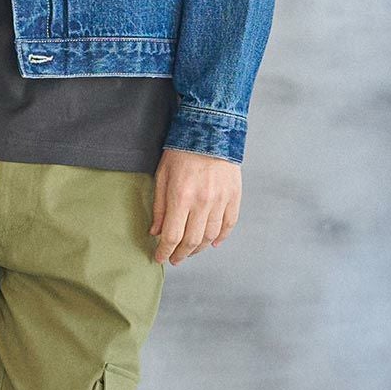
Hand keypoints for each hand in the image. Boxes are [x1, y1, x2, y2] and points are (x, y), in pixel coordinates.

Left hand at [149, 149, 241, 263]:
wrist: (211, 130)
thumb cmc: (182, 151)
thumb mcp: (162, 176)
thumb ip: (160, 207)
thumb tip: (156, 232)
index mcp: (181, 197)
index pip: (172, 236)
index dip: (165, 251)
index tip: (160, 257)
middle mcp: (203, 202)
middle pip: (192, 241)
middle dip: (181, 254)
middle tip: (175, 259)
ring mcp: (221, 200)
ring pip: (211, 236)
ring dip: (199, 248)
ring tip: (190, 251)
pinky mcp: (234, 196)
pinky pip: (229, 225)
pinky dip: (221, 237)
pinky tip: (212, 243)